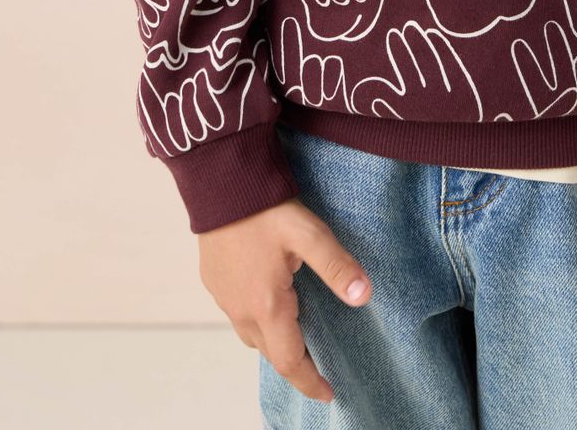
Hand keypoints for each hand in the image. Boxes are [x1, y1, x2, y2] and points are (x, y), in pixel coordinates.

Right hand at [198, 195, 372, 403]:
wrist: (219, 182)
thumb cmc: (264, 208)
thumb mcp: (308, 233)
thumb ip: (336, 265)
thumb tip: (363, 296)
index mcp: (266, 306)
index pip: (289, 361)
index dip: (309, 381)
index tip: (328, 394)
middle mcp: (240, 309)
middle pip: (270, 351)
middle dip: (293, 363)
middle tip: (317, 365)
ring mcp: (223, 296)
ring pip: (250, 335)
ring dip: (273, 342)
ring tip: (295, 336)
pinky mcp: (213, 280)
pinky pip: (236, 314)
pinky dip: (256, 319)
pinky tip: (267, 300)